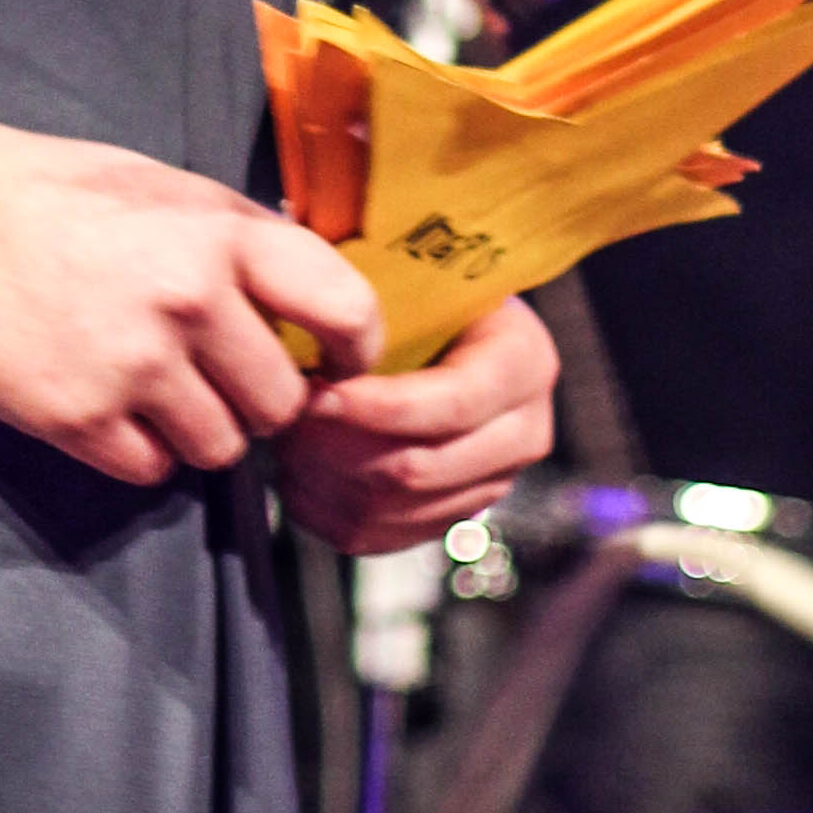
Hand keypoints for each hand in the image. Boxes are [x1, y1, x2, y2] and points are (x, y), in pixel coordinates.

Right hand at [0, 113, 384, 488]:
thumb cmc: (22, 187)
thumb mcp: (147, 182)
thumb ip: (228, 233)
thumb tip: (304, 281)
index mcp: (215, 229)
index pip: (344, 306)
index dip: (354, 347)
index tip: (336, 361)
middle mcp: (187, 299)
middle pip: (281, 401)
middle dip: (255, 399)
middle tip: (214, 379)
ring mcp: (130, 364)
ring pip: (221, 446)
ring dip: (196, 431)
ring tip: (146, 388)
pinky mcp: (72, 417)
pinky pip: (150, 469)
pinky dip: (136, 452)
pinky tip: (101, 407)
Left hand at [278, 294, 560, 557]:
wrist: (445, 331)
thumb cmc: (421, 294)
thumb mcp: (416, 274)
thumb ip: (381, 291)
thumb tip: (321, 299)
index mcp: (525, 362)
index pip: (451, 404)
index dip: (375, 406)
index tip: (316, 392)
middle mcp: (524, 432)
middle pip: (420, 467)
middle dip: (339, 447)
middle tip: (286, 417)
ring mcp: (492, 484)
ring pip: (392, 509)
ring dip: (325, 479)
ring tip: (287, 438)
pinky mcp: (450, 519)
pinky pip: (378, 538)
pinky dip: (325, 512)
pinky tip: (299, 473)